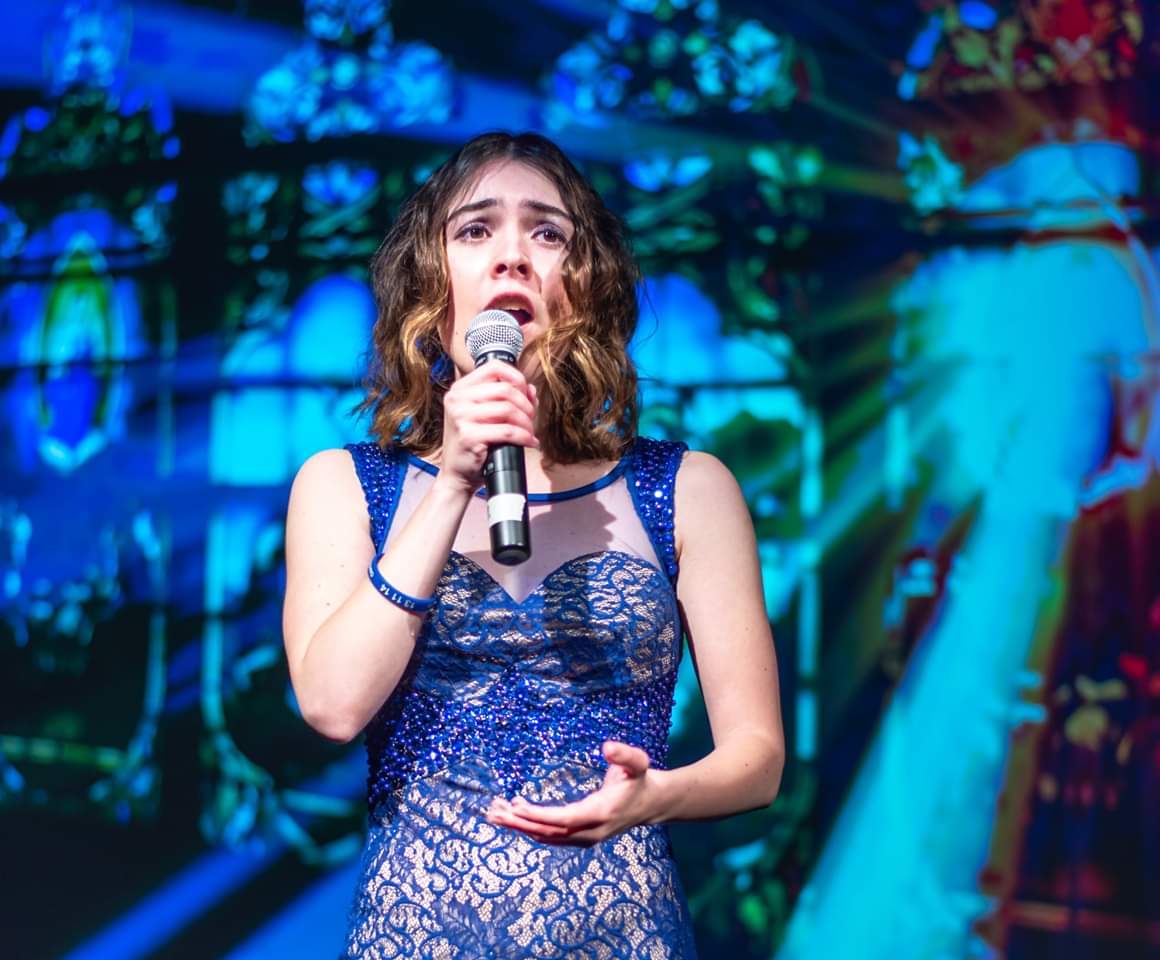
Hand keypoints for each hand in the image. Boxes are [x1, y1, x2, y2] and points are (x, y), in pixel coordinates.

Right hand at [438, 360, 537, 495]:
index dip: (516, 378)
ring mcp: (460, 416)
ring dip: (526, 423)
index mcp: (460, 389)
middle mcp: (457, 399)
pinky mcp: (468, 436)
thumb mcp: (485, 416)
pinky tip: (528, 442)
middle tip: (531, 420)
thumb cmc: (473, 444)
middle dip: (526, 405)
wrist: (457, 475)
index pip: (494, 367)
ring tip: (529, 433)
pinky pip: (507, 431)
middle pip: (505, 389)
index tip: (526, 394)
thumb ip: (506, 399)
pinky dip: (524, 437)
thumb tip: (531, 389)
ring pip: (508, 409)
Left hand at [485, 741, 657, 846]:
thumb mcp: (638, 762)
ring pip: (547, 837)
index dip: (538, 815)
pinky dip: (530, 828)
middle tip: (493, 811)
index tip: (515, 807)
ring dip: (520, 827)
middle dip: (519, 823)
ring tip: (494, 813)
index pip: (564, 819)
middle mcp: (590, 832)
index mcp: (601, 814)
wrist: (650, 803)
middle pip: (549, 832)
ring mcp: (585, 838)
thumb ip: (624, 754)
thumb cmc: (640, 779)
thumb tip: (607, 746)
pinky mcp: (580, 838)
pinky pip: (551, 836)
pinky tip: (514, 817)